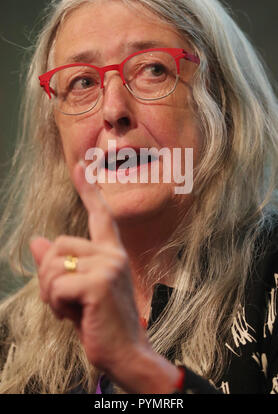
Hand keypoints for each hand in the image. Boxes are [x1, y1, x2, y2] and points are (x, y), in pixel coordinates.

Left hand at [30, 162, 180, 392]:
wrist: (126, 354)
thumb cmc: (100, 322)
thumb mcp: (75, 290)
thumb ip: (58, 264)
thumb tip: (35, 240)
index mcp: (111, 253)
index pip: (100, 215)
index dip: (89, 189)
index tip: (81, 165)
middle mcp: (113, 253)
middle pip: (57, 245)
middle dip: (49, 275)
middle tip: (63, 301)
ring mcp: (109, 265)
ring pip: (53, 265)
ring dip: (51, 293)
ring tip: (70, 310)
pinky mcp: (99, 282)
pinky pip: (57, 285)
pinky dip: (56, 305)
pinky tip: (74, 316)